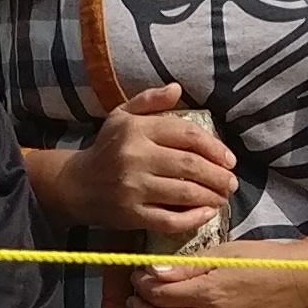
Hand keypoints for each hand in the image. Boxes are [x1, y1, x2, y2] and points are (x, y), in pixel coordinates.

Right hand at [37, 85, 237, 238]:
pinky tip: (207, 214)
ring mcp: (133, 188)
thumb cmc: (106, 148)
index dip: (214, 147)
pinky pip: (170, 219)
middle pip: (190, 165)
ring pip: (184, 192)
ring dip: (211, 196)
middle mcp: (135, 157)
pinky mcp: (132, 215)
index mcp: (136, 129)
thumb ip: (150, 100)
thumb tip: (176, 88)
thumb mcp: (122, 116)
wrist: (76, 185)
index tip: (229, 159)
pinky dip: (193, 219)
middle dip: (218, 175)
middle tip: (231, 183)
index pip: (187, 134)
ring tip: (223, 197)